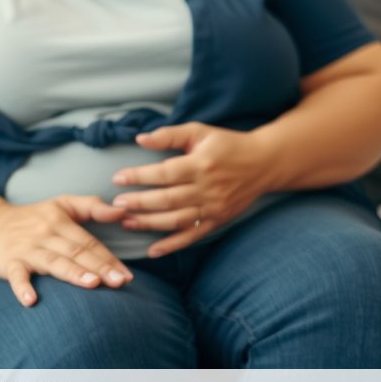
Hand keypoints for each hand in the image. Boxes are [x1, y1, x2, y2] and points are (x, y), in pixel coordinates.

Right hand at [0, 196, 134, 306]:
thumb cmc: (32, 218)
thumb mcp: (61, 204)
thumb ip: (91, 205)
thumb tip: (122, 211)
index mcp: (61, 220)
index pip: (89, 242)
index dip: (109, 258)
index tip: (127, 275)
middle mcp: (45, 233)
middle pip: (77, 252)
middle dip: (100, 267)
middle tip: (120, 282)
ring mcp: (27, 247)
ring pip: (53, 261)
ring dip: (72, 272)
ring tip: (92, 283)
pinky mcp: (9, 261)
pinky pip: (16, 274)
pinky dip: (22, 287)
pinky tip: (31, 300)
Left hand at [112, 123, 274, 257]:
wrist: (264, 163)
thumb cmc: (227, 144)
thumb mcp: (199, 131)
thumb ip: (169, 135)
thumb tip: (140, 139)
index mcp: (200, 164)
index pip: (164, 173)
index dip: (139, 177)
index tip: (118, 178)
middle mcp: (207, 188)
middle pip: (167, 200)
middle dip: (139, 203)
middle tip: (116, 205)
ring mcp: (213, 208)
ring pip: (176, 220)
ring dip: (149, 224)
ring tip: (127, 222)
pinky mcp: (218, 221)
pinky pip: (192, 237)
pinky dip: (172, 246)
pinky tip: (153, 250)